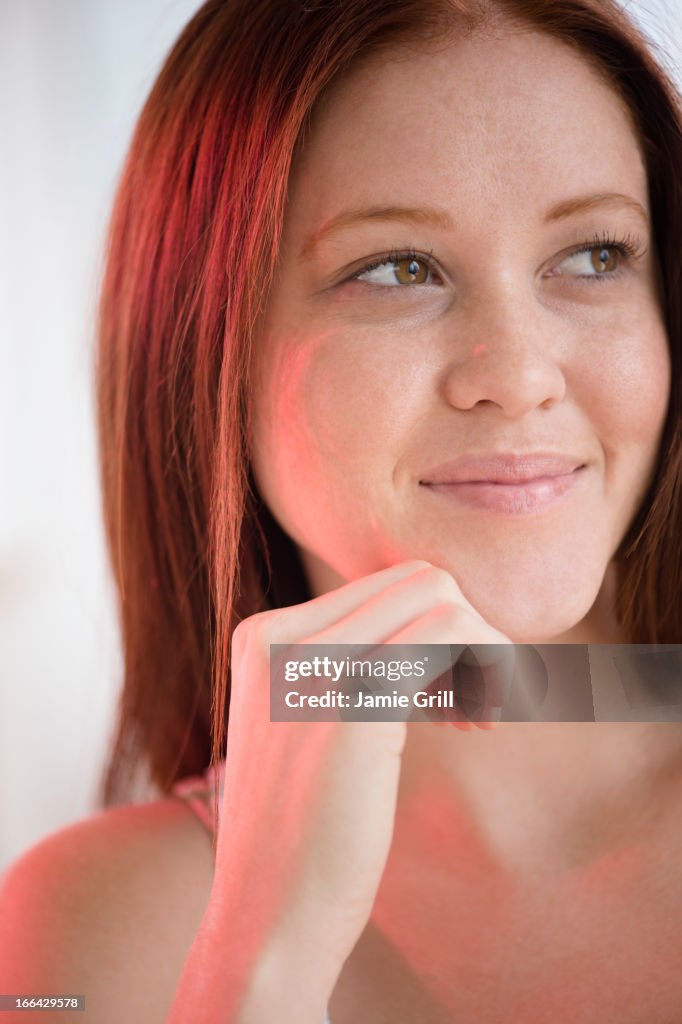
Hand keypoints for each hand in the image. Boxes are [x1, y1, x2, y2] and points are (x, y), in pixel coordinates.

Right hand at [207, 560, 510, 1013]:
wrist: (265, 921)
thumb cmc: (300, 831)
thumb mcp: (305, 728)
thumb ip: (344, 667)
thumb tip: (435, 619)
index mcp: (263, 637)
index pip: (384, 588)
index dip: (438, 636)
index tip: (455, 699)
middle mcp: (279, 637)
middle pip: (418, 582)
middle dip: (469, 636)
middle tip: (477, 710)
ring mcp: (310, 667)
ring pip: (441, 600)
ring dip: (484, 655)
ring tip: (480, 722)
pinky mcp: (349, 707)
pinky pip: (448, 638)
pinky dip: (486, 674)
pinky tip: (478, 730)